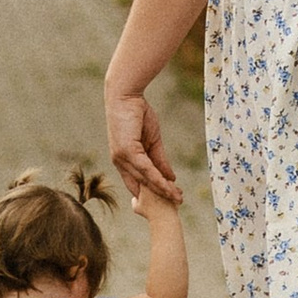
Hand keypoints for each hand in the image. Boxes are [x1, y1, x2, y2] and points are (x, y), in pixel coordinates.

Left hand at [106, 84, 180, 207]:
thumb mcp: (152, 140)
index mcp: (124, 160)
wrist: (125, 95)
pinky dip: (157, 178)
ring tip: (177, 198)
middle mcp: (120, 162)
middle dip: (160, 195)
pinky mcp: (127, 151)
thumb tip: (170, 177)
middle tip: (177, 203)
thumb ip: (159, 159)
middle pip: (142, 185)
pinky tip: (169, 186)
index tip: (168, 200)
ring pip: (145, 179)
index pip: (137, 182)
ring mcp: (122, 158)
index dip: (152, 192)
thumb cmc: (137, 114)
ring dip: (162, 190)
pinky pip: (145, 169)